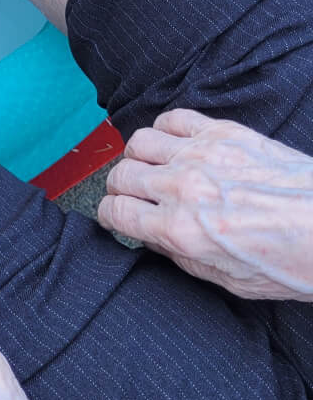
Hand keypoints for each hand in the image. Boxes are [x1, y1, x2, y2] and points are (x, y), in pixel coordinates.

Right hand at [99, 109, 312, 300]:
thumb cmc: (291, 261)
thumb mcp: (230, 281)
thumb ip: (183, 258)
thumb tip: (153, 238)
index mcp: (180, 230)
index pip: (116, 213)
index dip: (109, 216)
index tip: (114, 216)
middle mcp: (181, 188)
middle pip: (121, 175)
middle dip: (119, 188)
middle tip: (130, 195)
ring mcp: (200, 154)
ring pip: (139, 142)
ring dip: (138, 157)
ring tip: (150, 168)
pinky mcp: (223, 132)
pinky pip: (173, 118)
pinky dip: (164, 129)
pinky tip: (174, 144)